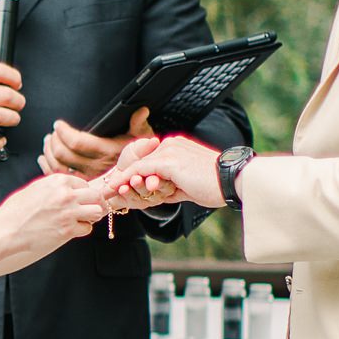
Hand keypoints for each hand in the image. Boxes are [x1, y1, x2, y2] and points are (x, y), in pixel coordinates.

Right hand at [0, 168, 121, 267]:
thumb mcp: (36, 187)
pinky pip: (87, 228)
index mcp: (58, 181)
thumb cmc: (17, 210)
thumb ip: (55, 186)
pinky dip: (82, 230)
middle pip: (96, 196)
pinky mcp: (67, 230)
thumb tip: (68, 188)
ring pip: (97, 211)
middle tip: (88, 210)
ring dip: (91, 216)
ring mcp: (68, 212)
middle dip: (93, 203)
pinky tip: (72, 229)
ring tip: (82, 219)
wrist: (7, 229)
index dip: (83, 193)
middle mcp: (66, 194)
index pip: (85, 184)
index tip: (79, 200)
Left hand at [39, 108, 151, 178]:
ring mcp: (87, 178)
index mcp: (107, 153)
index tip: (58, 124)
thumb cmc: (139, 153)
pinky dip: (47, 167)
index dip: (63, 132)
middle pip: (63, 155)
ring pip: (58, 167)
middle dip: (53, 141)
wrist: (138, 176)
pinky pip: (59, 178)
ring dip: (48, 153)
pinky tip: (44, 158)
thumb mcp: (142, 136)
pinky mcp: (81, 185)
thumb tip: (141, 111)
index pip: (77, 142)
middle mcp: (96, 168)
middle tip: (52, 133)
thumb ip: (139, 124)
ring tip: (48, 142)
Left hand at [109, 134, 226, 210]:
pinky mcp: (168, 161)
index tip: (119, 185)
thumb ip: (171, 186)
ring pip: (139, 167)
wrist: (231, 181)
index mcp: (177, 147)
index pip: (150, 161)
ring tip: (107, 191)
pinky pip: (141, 170)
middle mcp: (172, 144)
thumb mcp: (188, 185)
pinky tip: (116, 188)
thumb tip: (157, 194)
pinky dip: (127, 180)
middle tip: (107, 189)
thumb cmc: (214, 186)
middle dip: (124, 177)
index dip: (134, 174)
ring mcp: (170, 151)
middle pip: (141, 162)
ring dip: (122, 180)